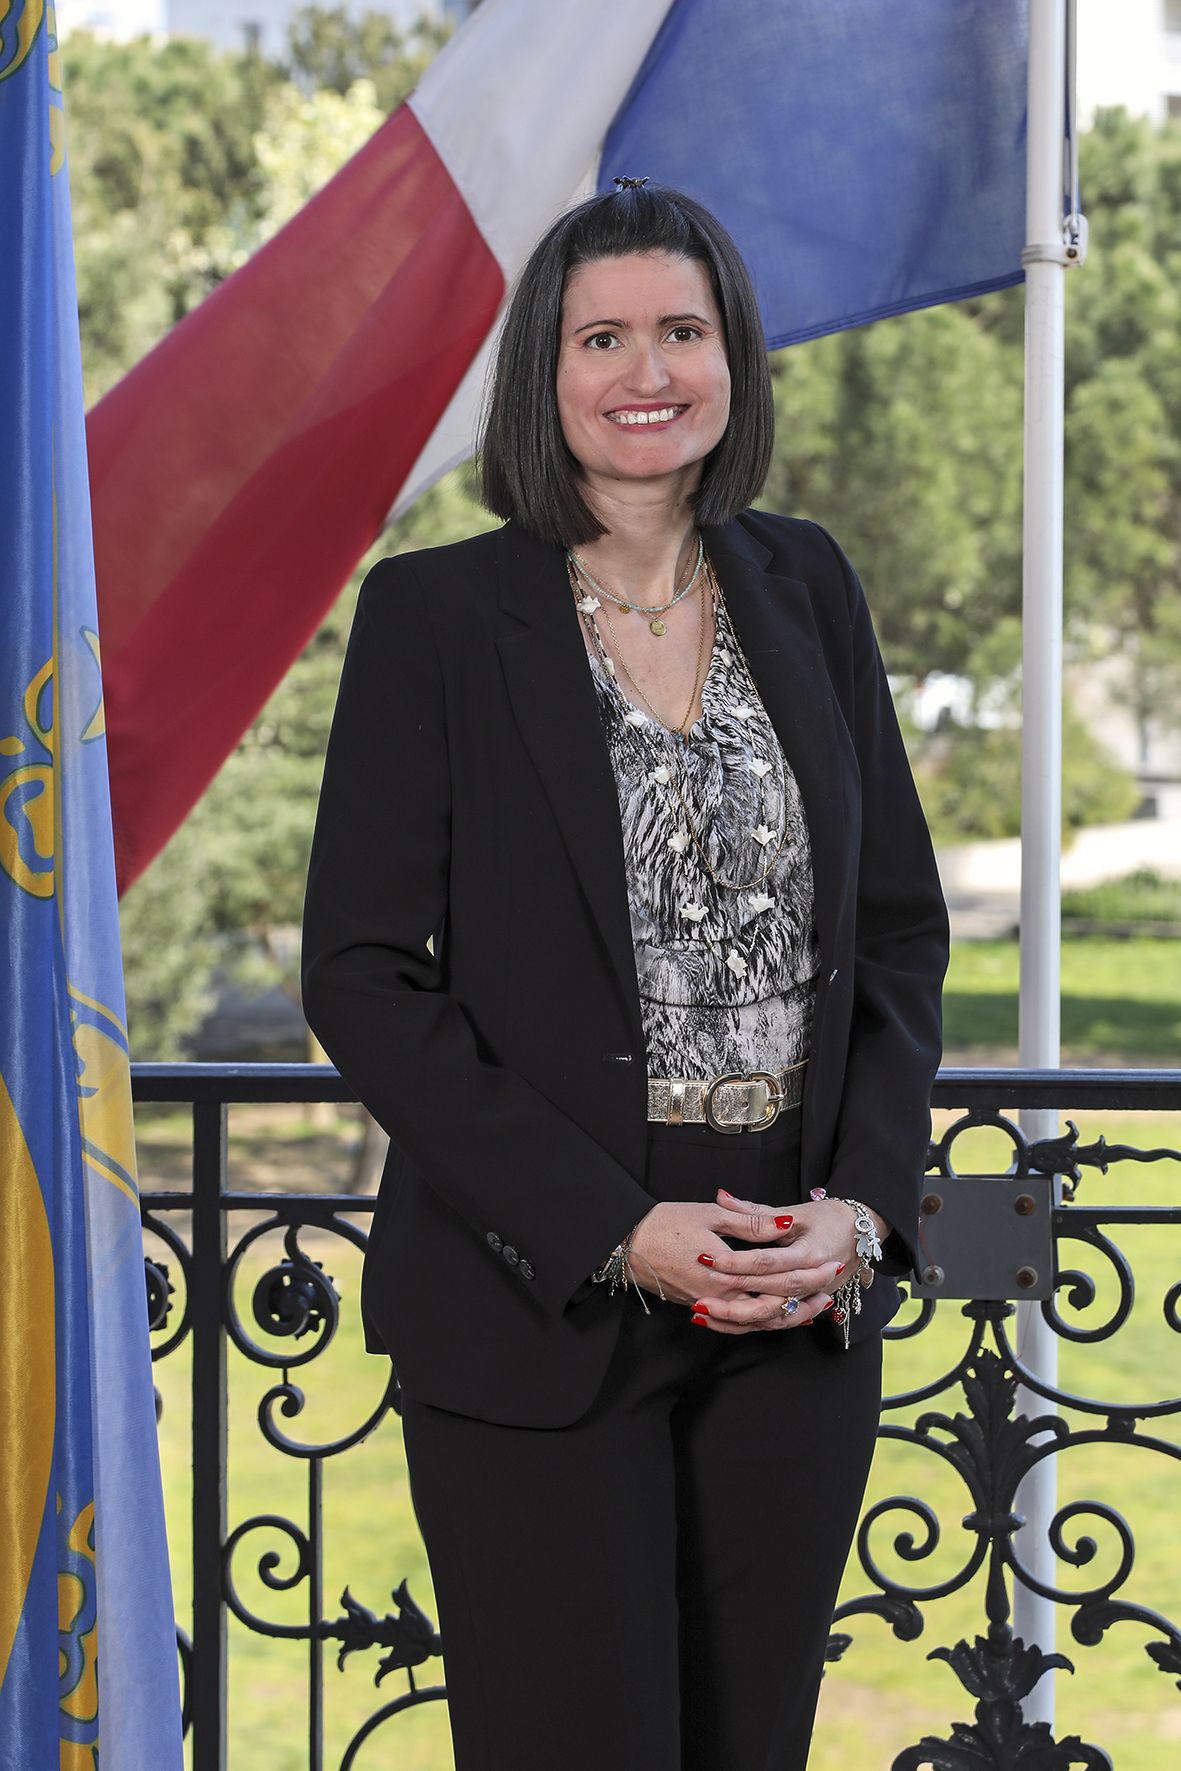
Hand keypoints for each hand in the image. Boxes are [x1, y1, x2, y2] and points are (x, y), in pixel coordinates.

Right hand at [625, 1199, 836, 1334]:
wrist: (628, 1245)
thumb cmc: (667, 1224)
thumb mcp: (711, 1216)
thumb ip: (751, 1224)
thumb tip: (786, 1225)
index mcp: (728, 1275)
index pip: (779, 1282)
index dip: (808, 1275)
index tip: (831, 1266)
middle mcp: (721, 1299)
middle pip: (773, 1310)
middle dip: (805, 1302)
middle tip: (830, 1291)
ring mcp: (710, 1307)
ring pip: (756, 1324)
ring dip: (787, 1318)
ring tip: (813, 1309)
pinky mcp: (701, 1308)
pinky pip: (736, 1326)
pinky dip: (759, 1324)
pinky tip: (773, 1316)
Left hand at [679, 1188, 889, 1334]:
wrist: (862, 1233)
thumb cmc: (828, 1218)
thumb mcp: (794, 1211)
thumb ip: (755, 1211)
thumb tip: (721, 1196)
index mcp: (810, 1253)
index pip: (767, 1262)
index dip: (737, 1263)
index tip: (708, 1260)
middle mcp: (814, 1280)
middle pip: (771, 1296)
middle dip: (734, 1298)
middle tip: (701, 1298)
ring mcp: (813, 1297)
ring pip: (774, 1317)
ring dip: (738, 1319)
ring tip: (704, 1314)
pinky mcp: (808, 1306)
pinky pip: (778, 1322)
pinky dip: (751, 1324)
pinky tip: (722, 1322)